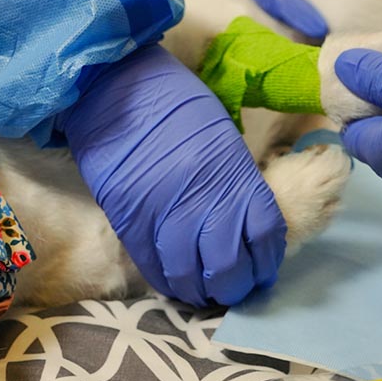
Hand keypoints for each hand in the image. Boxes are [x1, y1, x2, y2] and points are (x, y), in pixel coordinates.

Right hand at [56, 45, 286, 306]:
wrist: (115, 86)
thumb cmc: (174, 103)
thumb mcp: (222, 139)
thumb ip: (234, 185)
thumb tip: (241, 228)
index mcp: (234, 174)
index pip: (264, 236)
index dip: (266, 263)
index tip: (263, 272)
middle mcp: (203, 200)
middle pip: (228, 266)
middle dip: (235, 287)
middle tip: (233, 290)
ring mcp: (164, 215)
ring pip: (190, 275)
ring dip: (201, 292)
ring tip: (204, 294)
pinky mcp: (129, 222)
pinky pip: (154, 266)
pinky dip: (168, 282)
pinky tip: (176, 285)